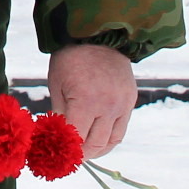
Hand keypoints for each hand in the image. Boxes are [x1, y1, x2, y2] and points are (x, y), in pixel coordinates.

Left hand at [47, 42, 135, 158]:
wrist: (98, 33)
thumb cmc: (70, 58)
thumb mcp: (57, 83)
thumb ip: (60, 113)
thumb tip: (57, 137)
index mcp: (86, 100)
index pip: (77, 138)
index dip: (68, 150)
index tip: (60, 154)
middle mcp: (108, 105)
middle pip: (96, 144)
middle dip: (82, 154)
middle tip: (71, 155)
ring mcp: (122, 104)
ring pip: (112, 141)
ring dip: (99, 151)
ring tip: (86, 151)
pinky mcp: (130, 100)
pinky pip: (121, 129)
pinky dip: (110, 138)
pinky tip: (98, 139)